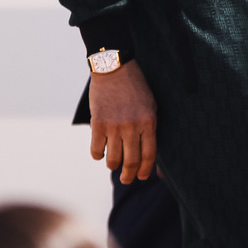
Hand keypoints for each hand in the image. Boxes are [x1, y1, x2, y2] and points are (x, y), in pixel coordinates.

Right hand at [89, 59, 156, 183]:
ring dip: (113, 166)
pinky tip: (100, 152)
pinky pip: (96, 150)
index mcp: (148, 122)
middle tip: (126, 179)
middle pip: (131, 161)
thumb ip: (148, 126)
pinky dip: (98, 155)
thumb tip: (146, 150)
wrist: (114, 68)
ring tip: (113, 164)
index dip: (145, 170)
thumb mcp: (150, 104)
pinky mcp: (98, 124)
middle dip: (129, 175)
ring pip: (113, 160)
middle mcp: (132, 126)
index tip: (141, 176)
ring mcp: (114, 126)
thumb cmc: (135, 86)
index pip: (149, 155)